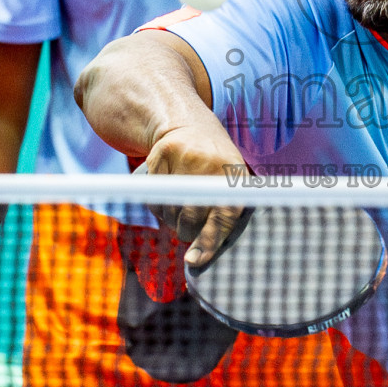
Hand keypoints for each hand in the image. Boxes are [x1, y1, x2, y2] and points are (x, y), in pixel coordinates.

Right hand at [145, 123, 248, 266]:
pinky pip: (153, 195)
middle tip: (187, 227)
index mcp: (234, 179)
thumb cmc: (216, 166)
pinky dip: (158, 205)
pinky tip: (167, 197)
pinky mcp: (162, 153)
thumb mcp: (231, 184)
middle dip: (186, 231)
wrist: (190, 125)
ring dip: (170, 219)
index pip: (222, 217)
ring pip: (168, 210)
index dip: (208, 242)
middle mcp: (211, 166)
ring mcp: (186, 157)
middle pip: (189, 218)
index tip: (193, 261)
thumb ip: (222, 218)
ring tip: (179, 207)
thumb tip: (196, 260)